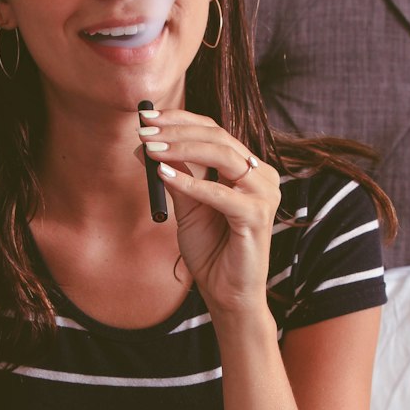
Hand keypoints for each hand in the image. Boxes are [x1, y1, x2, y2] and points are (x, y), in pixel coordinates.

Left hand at [138, 110, 280, 316]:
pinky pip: (220, 193)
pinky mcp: (258, 216)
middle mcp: (261, 176)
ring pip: (222, 155)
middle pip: (218, 136)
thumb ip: (175, 175)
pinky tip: (163, 176)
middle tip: (144, 129)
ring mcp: (264, 194)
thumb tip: (147, 145)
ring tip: (151, 149)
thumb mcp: (188, 206)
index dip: (180, 120)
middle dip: (177, 130)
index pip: (214, 130)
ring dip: (182, 149)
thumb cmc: (211, 251)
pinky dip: (191, 183)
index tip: (146, 116)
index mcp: (248, 169)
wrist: (227, 293)